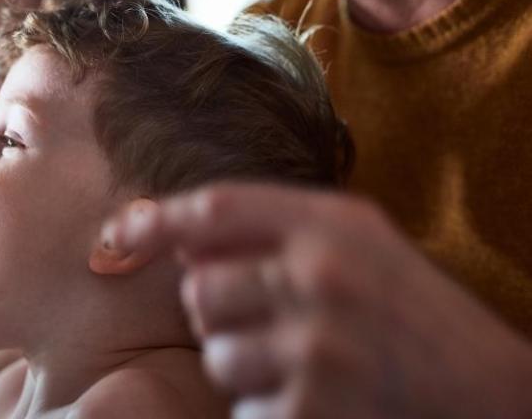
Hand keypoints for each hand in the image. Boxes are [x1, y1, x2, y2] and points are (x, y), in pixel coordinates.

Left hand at [102, 182, 531, 418]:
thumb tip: (182, 242)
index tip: (114, 237)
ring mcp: (318, 348)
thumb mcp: (361, 242)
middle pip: (199, 289)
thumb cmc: (415, 313)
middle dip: (218, 311)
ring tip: (303, 364)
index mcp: (333, 224)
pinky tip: (317, 398)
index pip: (214, 208)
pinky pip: (244, 408)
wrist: (492, 394)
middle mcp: (321, 278)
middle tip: (270, 321)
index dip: (154, 220)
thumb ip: (280, 228)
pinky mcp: (313, 411)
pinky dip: (267, 408)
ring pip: (216, 354)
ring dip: (243, 366)